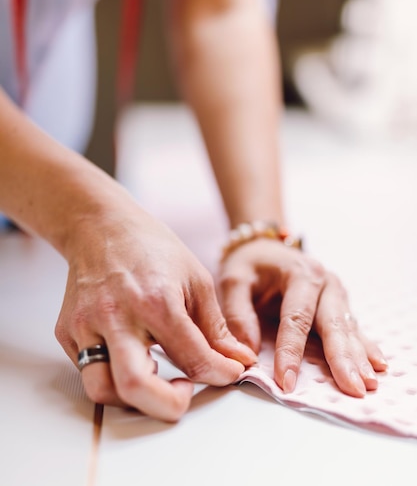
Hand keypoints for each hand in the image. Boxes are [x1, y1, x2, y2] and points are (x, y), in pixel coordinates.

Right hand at [55, 199, 255, 421]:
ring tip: (156, 378)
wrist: (100, 226)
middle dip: (168, 407)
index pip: (192, 358)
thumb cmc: (151, 248)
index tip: (228, 373)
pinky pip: (88, 370)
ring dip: (133, 398)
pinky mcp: (66, 331)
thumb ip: (215, 328)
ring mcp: (85, 325)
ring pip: (101, 390)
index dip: (220, 374)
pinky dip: (113, 374)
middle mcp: (116, 316)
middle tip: (185, 393)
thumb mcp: (196, 279)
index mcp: (156, 300)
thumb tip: (237, 363)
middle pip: (135, 388)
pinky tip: (133, 355)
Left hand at [216, 238, 386, 396]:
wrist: (264, 248)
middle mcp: (324, 282)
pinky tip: (378, 364)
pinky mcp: (339, 304)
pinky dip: (365, 347)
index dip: (291, 351)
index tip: (287, 381)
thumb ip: (238, 314)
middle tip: (351, 387)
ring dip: (358, 357)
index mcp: (299, 274)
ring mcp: (335, 293)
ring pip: (347, 329)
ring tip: (367, 383)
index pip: (295, 318)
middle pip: (333, 324)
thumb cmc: (249, 266)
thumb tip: (248, 352)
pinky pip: (353, 328)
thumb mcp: (234, 281)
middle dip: (342, 358)